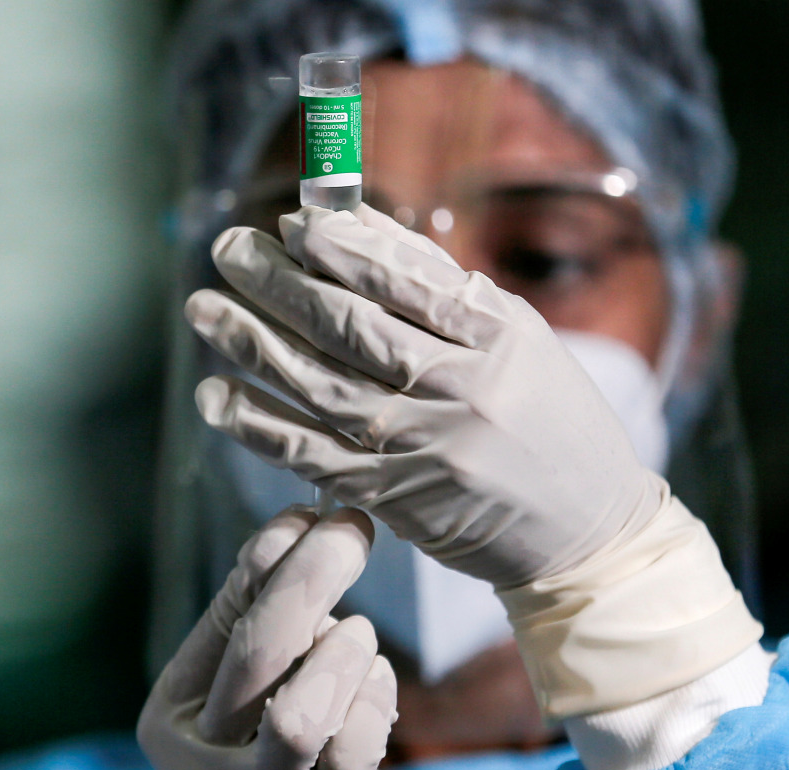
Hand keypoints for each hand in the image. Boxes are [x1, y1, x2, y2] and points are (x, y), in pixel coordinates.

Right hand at [137, 507, 396, 769]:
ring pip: (296, 720)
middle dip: (311, 577)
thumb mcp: (254, 669)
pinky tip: (376, 684)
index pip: (223, 617)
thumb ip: (260, 603)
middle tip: (352, 530)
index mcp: (174, 712)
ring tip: (359, 637)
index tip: (315, 511)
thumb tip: (293, 521)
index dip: (272, 555)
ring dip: (343, 656)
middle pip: (257, 653)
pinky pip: (351, 759)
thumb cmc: (281, 731)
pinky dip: (375, 705)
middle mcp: (202, 763)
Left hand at [185, 205, 759, 721]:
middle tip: (227, 250)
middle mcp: (458, 392)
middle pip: (350, 328)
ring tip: (203, 309)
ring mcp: (421, 450)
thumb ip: (438, 284)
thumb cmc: (553, 417)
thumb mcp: (519, 337)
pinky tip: (216, 395)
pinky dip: (258, 426)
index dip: (339, 248)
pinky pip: (312, 457)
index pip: (404, 282)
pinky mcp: (393, 498)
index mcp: (497, 339)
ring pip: (320, 388)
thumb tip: (352, 225)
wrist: (584, 527)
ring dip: (252, 346)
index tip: (291, 222)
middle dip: (279, 284)